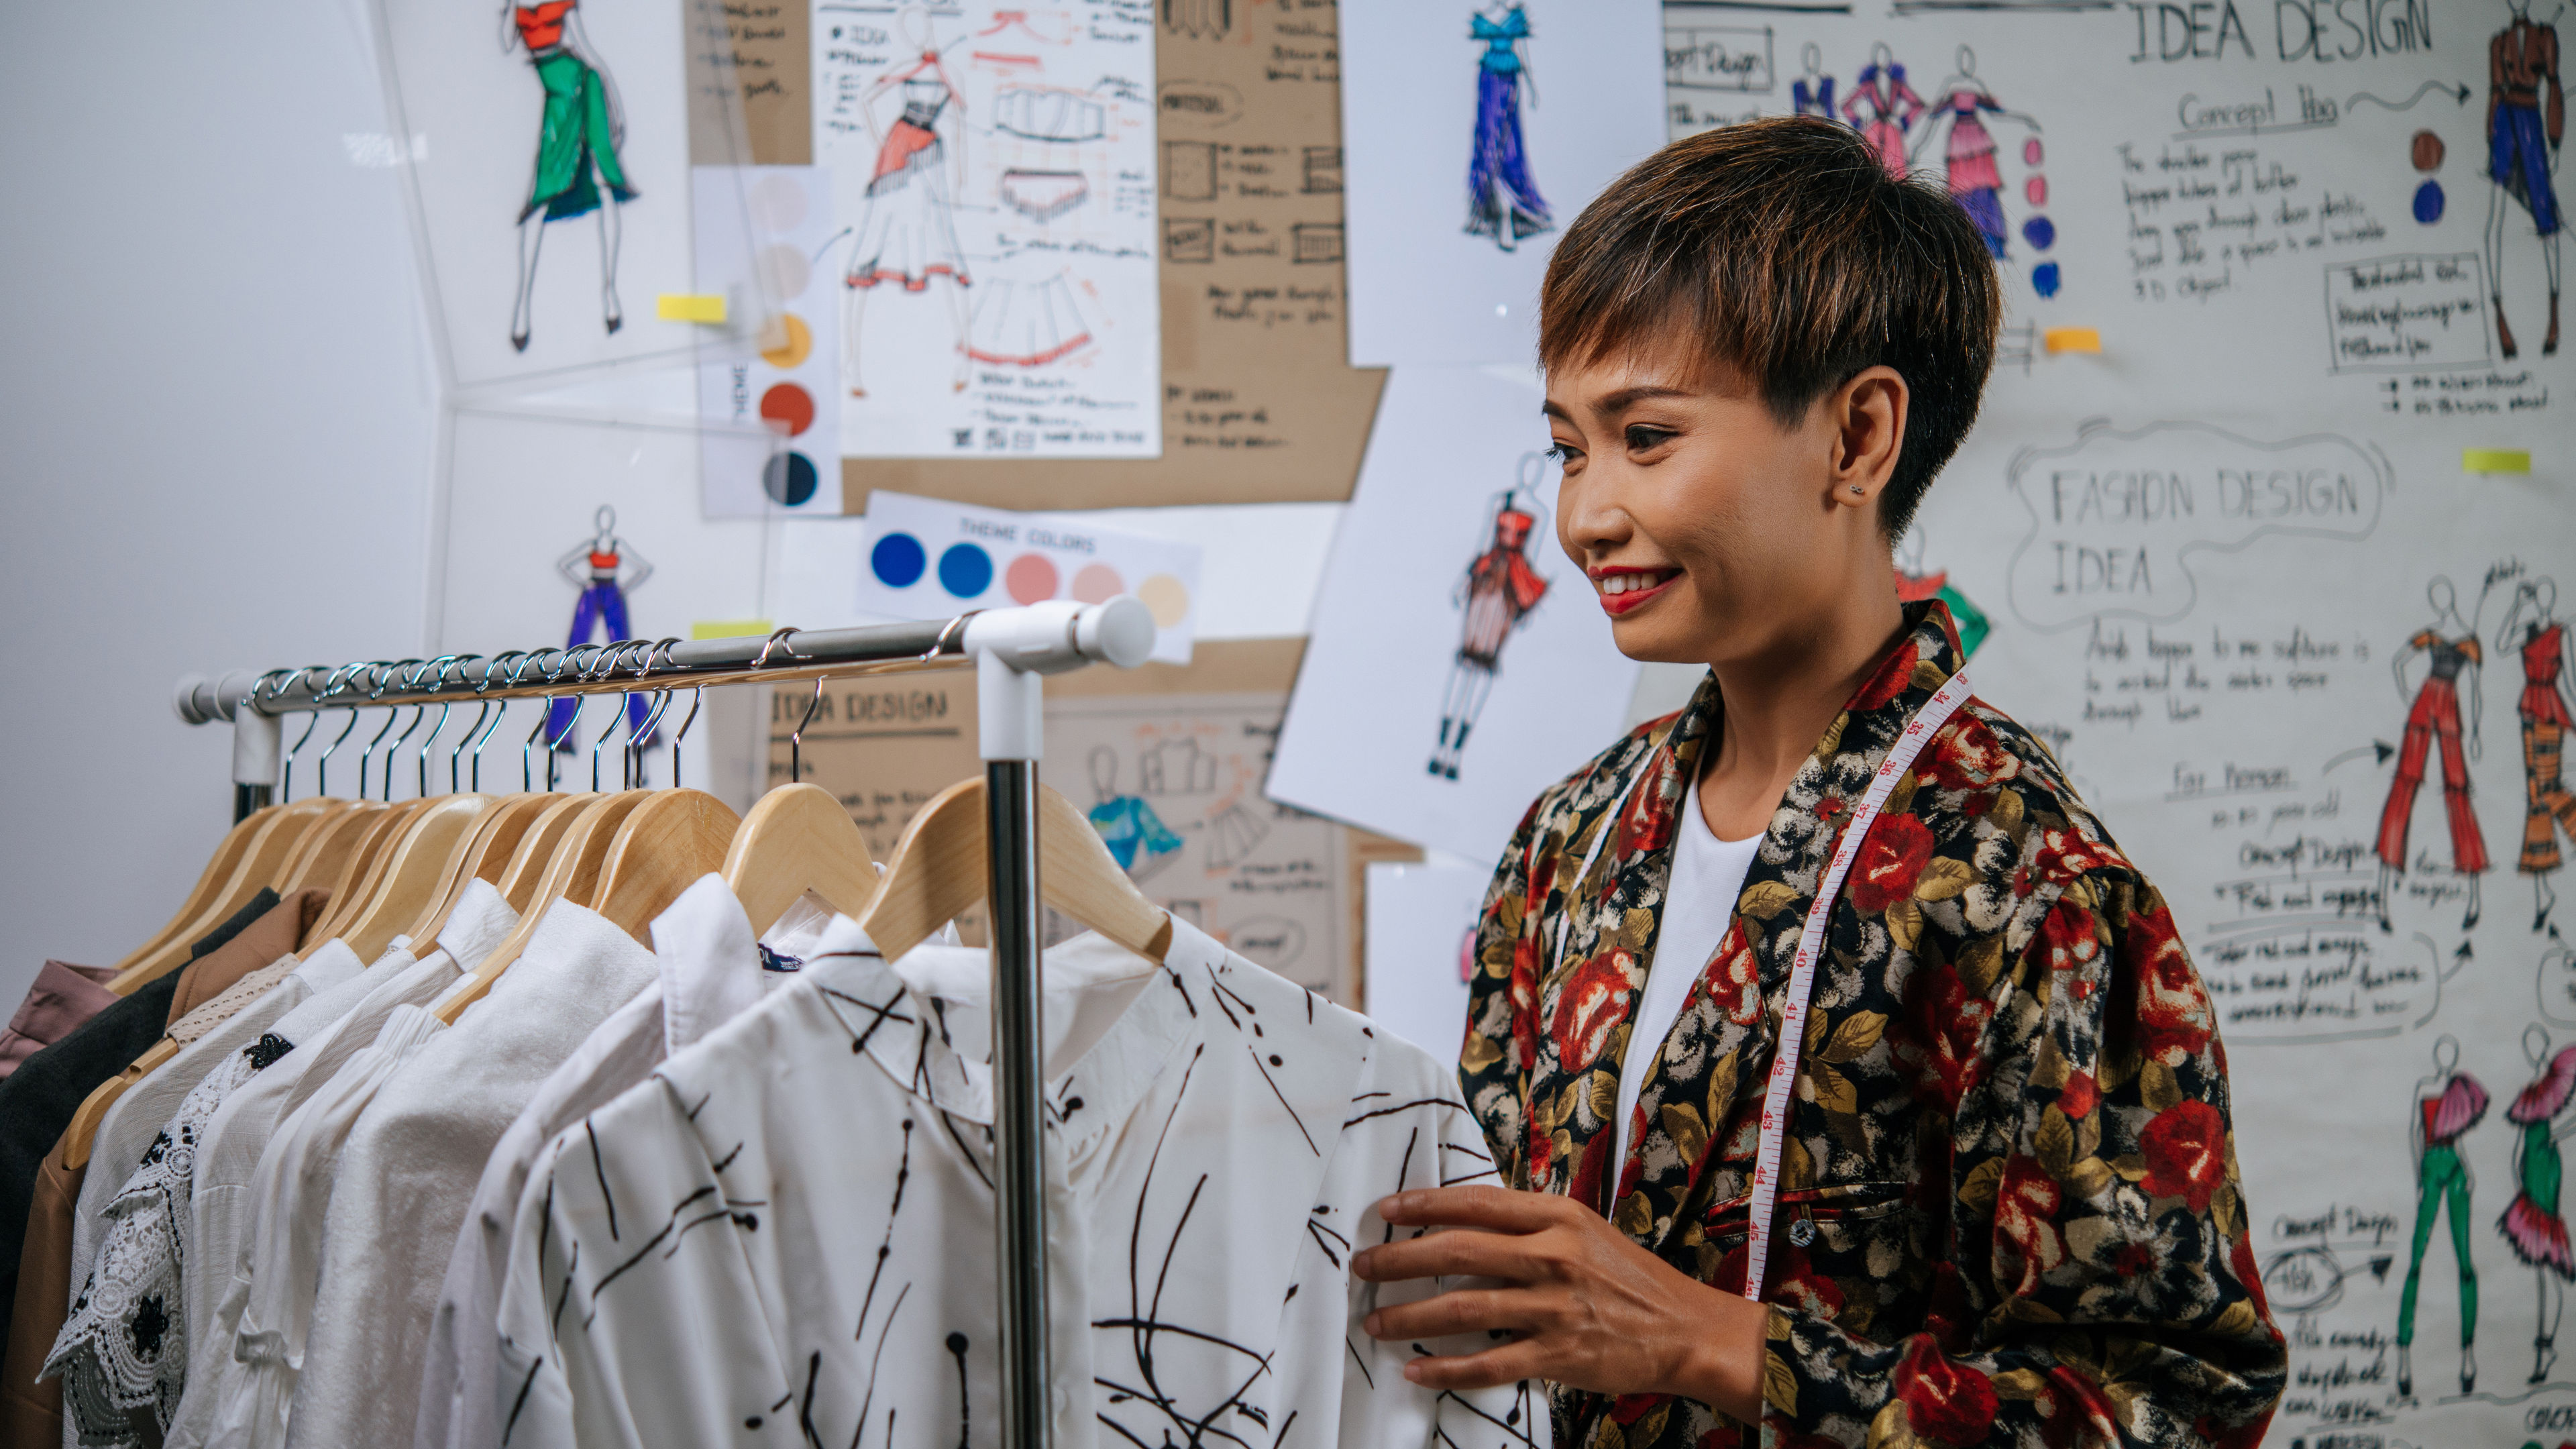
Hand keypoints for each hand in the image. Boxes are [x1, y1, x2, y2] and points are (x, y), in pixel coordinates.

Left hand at [1349, 1185, 1767, 1420]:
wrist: (1686, 1329)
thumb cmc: (1631, 1278)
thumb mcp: (1586, 1231)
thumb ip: (1532, 1225)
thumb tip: (1467, 1221)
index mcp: (1558, 1217)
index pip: (1476, 1203)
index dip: (1425, 1205)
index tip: (1387, 1211)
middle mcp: (1553, 1255)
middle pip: (1458, 1250)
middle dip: (1401, 1258)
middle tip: (1364, 1266)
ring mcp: (1555, 1307)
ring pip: (1464, 1307)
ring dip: (1410, 1314)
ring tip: (1376, 1320)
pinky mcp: (1558, 1354)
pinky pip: (1489, 1362)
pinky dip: (1447, 1368)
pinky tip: (1417, 1368)